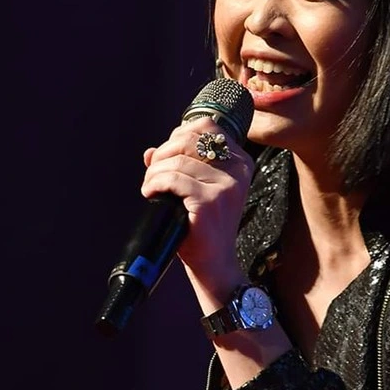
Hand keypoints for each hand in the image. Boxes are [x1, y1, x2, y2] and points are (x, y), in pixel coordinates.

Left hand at [141, 117, 252, 296]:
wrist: (214, 263)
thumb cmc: (203, 225)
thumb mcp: (197, 189)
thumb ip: (180, 165)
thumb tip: (149, 152)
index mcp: (240, 162)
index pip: (206, 126)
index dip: (178, 136)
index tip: (166, 157)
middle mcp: (238, 170)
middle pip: (188, 138)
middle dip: (163, 153)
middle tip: (153, 174)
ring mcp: (226, 186)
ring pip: (176, 161)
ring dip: (154, 172)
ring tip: (151, 187)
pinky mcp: (210, 201)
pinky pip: (172, 179)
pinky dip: (155, 184)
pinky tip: (151, 194)